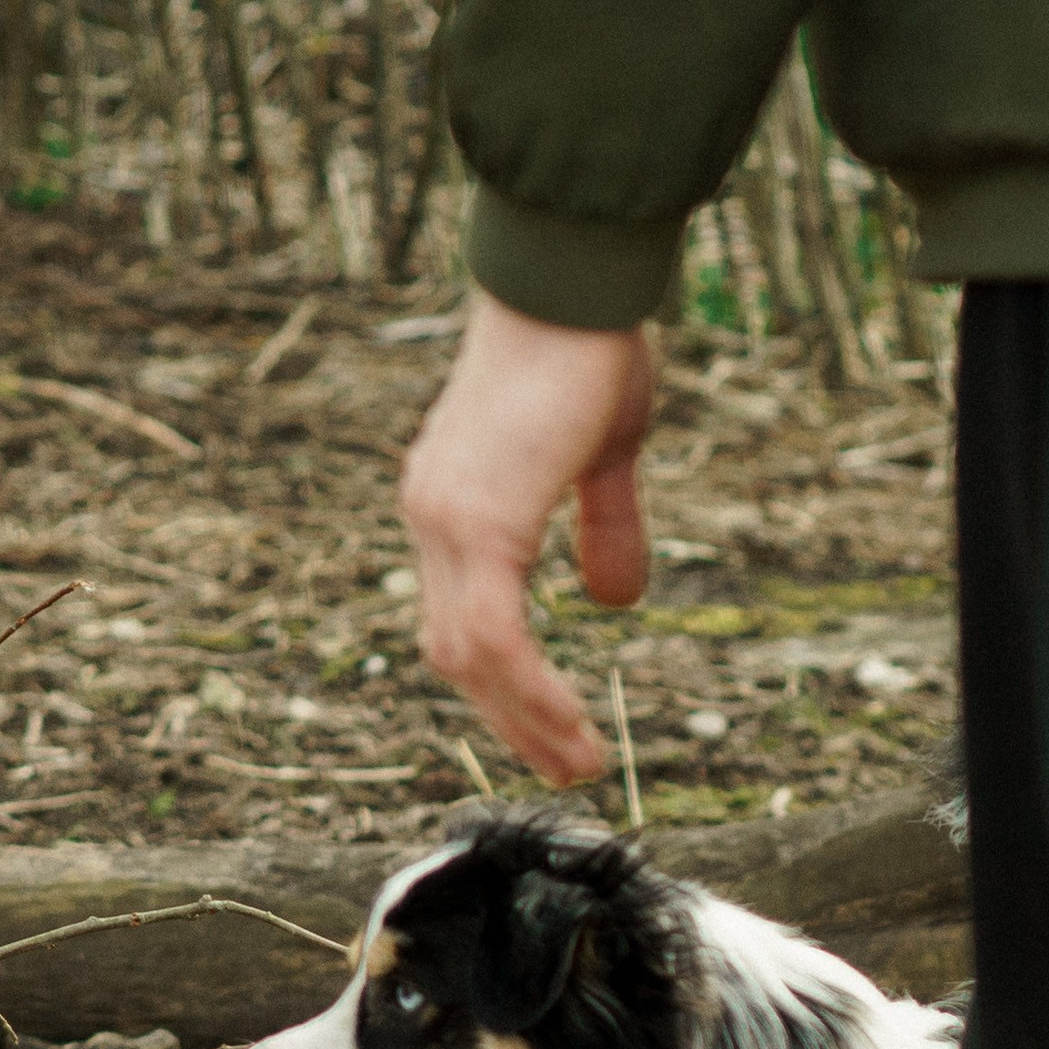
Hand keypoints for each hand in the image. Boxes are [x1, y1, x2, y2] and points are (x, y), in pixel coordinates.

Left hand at [401, 289, 655, 784]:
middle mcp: (432, 514)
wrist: (572, 282)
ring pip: (470, 657)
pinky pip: (496, 639)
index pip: (460, 612)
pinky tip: (573, 729)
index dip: (500, 677)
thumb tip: (616, 601)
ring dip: (525, 721)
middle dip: (509, 717)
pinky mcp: (478, 524)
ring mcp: (446, 520)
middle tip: (565, 766)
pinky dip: (532, 694)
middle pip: (452, 648)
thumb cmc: (589, 344)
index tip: (548, 724)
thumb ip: (602, 528)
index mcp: (451, 498)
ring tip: (579, 765)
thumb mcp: (604, 453)